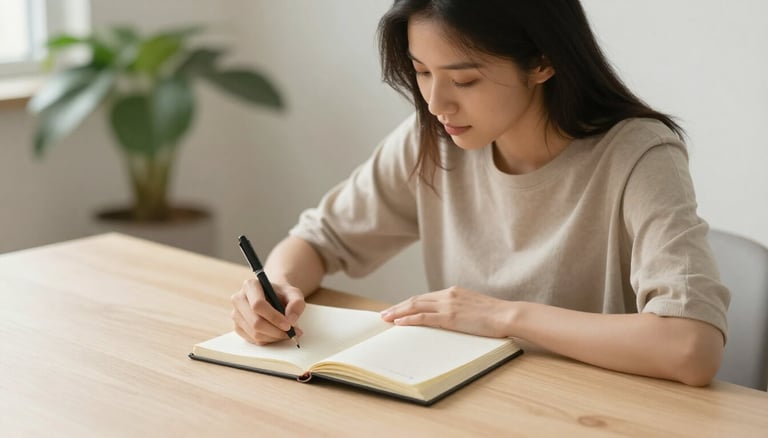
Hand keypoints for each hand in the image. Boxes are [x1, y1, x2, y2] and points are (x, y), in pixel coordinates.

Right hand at [230, 278, 304, 344]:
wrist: (273, 298)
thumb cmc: (282, 294)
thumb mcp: (294, 294)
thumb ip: (297, 303)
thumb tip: (291, 320)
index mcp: (250, 286)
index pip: (258, 305)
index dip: (274, 317)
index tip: (289, 326)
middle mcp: (238, 299)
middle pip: (255, 322)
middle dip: (276, 331)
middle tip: (291, 333)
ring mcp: (236, 314)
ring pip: (254, 333)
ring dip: (274, 337)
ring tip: (287, 334)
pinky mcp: (237, 327)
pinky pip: (253, 340)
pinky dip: (268, 340)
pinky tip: (277, 334)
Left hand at [379, 286, 513, 337]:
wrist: (507, 315)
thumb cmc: (495, 316)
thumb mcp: (474, 307)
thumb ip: (460, 309)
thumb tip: (452, 317)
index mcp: (453, 292)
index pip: (424, 297)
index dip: (408, 303)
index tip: (397, 309)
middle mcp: (448, 295)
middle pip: (416, 300)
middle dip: (398, 307)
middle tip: (384, 314)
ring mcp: (448, 305)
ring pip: (416, 307)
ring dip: (398, 313)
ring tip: (386, 319)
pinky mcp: (450, 317)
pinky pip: (424, 318)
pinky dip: (409, 320)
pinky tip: (399, 323)